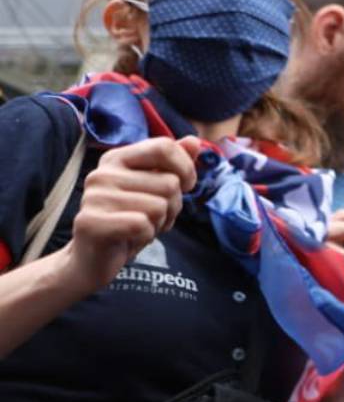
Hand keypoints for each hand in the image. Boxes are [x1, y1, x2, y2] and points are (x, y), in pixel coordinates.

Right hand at [63, 138, 197, 292]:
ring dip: (159, 222)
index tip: (185, 186)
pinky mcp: (90, 222)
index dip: (186, 169)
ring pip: (160, 206)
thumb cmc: (129, 220)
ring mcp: (93, 197)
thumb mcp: (155, 189)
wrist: (92, 260)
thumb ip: (173, 163)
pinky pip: (143, 225)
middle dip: (173, 205)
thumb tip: (195, 141)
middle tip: (152, 217)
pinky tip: (130, 238)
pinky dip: (146, 236)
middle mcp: (102, 173)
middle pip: (170, 182)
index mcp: (116, 158)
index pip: (164, 147)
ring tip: (140, 227)